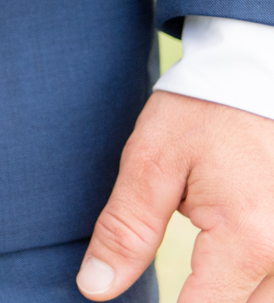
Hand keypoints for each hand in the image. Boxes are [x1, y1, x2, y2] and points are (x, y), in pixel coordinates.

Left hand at [79, 92, 273, 301]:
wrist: (253, 73)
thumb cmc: (201, 111)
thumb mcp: (150, 164)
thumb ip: (126, 231)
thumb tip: (95, 288)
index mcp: (247, 240)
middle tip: (167, 281)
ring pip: (265, 301)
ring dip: (227, 295)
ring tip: (189, 276)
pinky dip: (249, 285)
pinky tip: (215, 271)